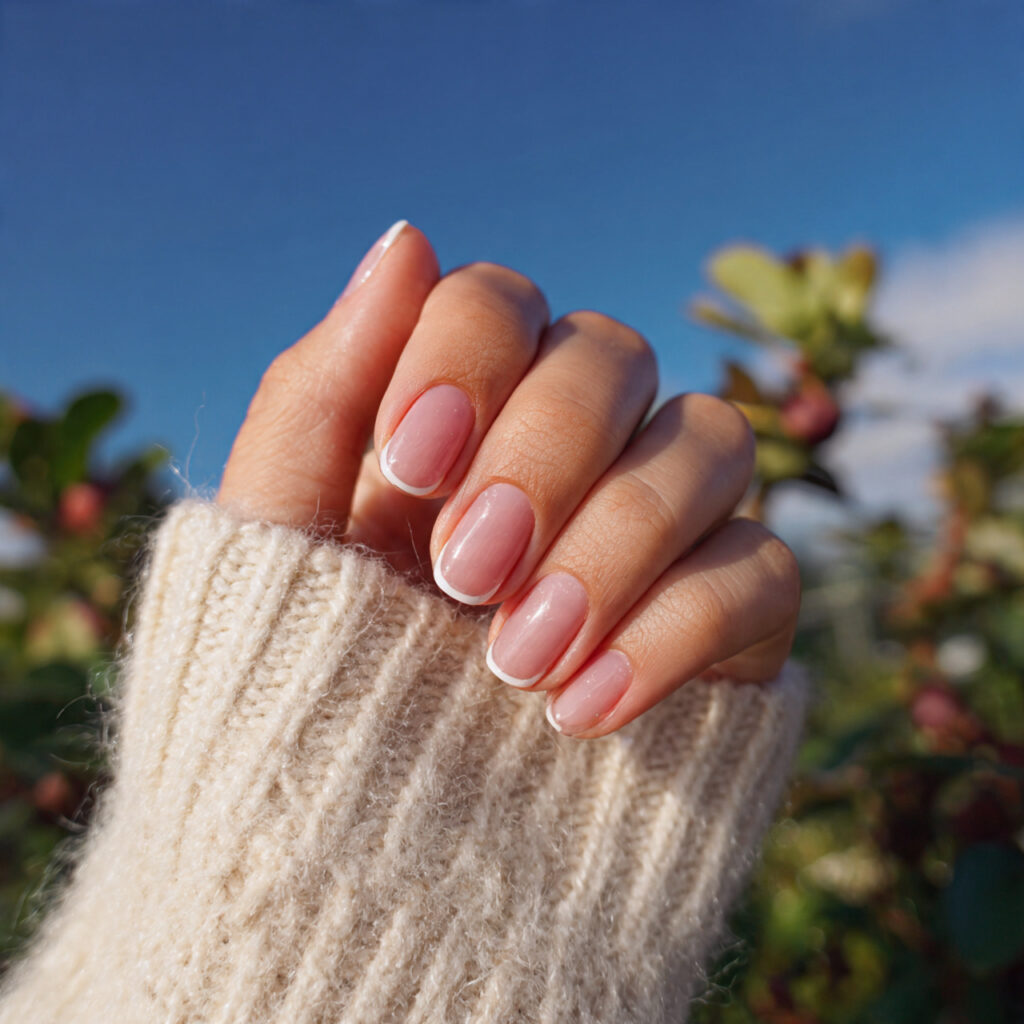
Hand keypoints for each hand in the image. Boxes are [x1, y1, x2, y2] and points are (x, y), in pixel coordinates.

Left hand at [218, 221, 800, 737]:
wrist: (385, 846)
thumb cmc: (318, 679)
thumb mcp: (285, 542)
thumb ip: (322, 390)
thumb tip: (404, 235)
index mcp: (466, 414)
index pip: (500, 303)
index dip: (467, 356)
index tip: (411, 464)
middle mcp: (576, 447)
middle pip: (614, 355)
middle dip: (544, 457)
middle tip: (467, 575)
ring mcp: (665, 525)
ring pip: (714, 442)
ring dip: (617, 542)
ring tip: (517, 660)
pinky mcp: (733, 614)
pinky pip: (767, 568)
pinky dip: (679, 631)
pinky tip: (584, 711)